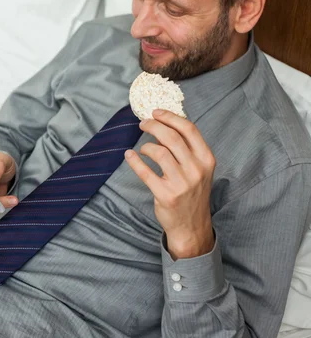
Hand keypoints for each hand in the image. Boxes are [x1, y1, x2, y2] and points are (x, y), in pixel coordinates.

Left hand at [125, 109, 215, 258]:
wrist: (192, 225)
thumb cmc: (192, 193)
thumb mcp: (198, 169)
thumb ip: (186, 149)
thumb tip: (163, 126)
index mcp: (206, 159)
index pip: (189, 129)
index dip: (170, 117)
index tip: (156, 112)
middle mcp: (196, 169)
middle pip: (171, 137)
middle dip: (153, 126)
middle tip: (143, 124)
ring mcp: (181, 183)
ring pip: (158, 152)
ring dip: (146, 146)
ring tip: (142, 149)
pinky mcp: (165, 194)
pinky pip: (145, 172)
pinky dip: (134, 160)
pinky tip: (129, 155)